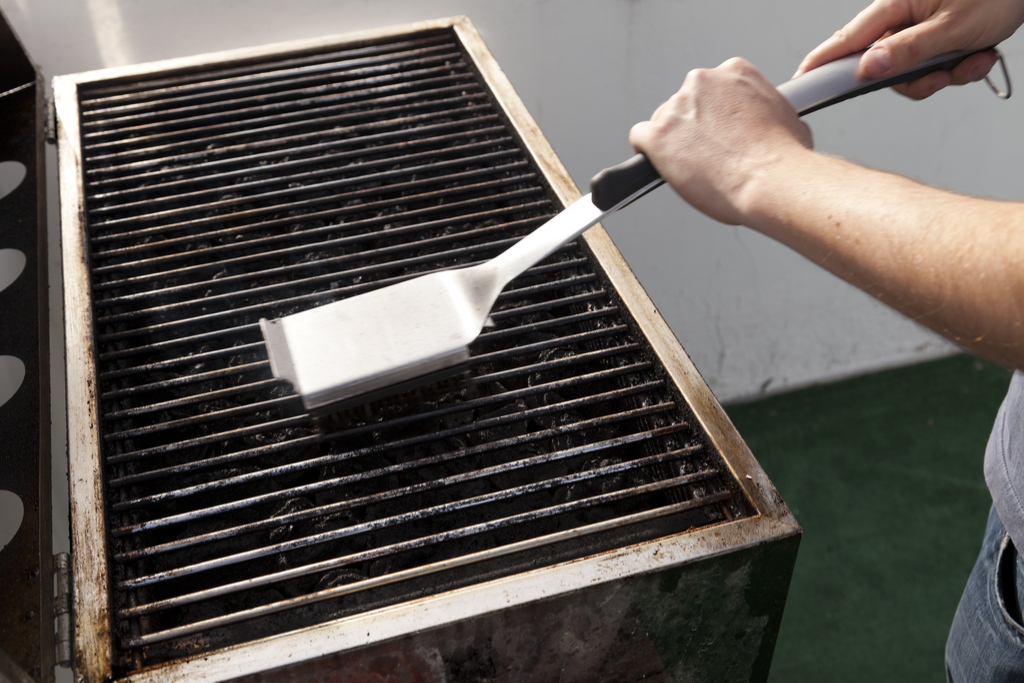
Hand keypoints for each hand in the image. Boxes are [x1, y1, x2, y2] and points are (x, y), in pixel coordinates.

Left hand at [628, 58, 812, 225]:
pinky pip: (639, 138)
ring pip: (662, 122)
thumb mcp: (785, 116)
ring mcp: (676, 108)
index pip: (710, 89)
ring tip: (695, 167)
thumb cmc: (784, 156)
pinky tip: (660, 166)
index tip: (717, 131)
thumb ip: (761, 110)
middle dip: (692, 128)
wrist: (772, 180)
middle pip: (684, 104)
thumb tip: (761, 122)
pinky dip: (647, 153)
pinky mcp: (656, 136)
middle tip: (707, 153)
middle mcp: (702, 83)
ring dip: (673, 142)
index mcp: (734, 72)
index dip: (713, 115)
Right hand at [795, 0, 1023, 98]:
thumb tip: (866, 69)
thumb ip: (907, 52)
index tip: (802, 82)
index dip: (822, 63)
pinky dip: (960, 66)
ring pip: (913, 71)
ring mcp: (921, 26)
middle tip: (942, 77)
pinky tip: (980, 53)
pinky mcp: (939, 33)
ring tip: (974, 58)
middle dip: (915, 80)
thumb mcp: (953, 27)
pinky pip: (936, 64)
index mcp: (895, 5)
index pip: (847, 40)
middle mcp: (904, 16)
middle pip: (883, 66)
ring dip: (945, 74)